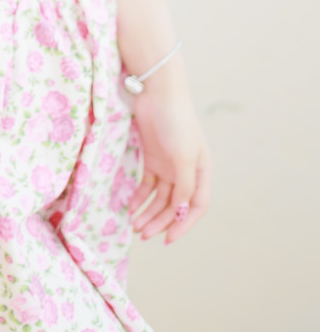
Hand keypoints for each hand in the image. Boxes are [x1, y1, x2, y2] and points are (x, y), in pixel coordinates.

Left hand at [127, 67, 211, 245]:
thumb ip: (183, 185)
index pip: (195, 206)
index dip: (183, 224)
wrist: (157, 92)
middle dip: (160, 221)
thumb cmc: (176, 122)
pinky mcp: (152, 157)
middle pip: (174, 204)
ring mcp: (168, 164)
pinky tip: (130, 207)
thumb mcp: (183, 157)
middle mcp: (186, 171)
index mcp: (201, 171)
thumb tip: (179, 211)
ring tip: (135, 225)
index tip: (168, 239)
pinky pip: (147, 184)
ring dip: (148, 212)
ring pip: (159, 197)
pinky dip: (139, 197)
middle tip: (143, 234)